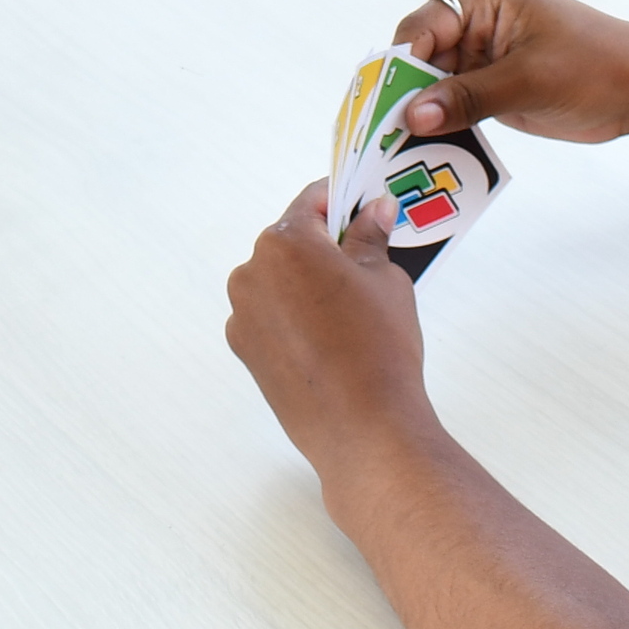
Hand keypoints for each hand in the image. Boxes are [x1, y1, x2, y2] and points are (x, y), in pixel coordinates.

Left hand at [224, 184, 433, 472]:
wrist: (362, 426)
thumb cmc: (378, 347)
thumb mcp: (386, 279)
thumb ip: (370, 237)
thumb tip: (374, 209)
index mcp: (286, 242)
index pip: (312, 203)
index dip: (340, 201)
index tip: (361, 206)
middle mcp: (252, 271)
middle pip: (290, 242)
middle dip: (323, 247)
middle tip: (363, 264)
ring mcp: (242, 312)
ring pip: (277, 281)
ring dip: (304, 284)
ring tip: (347, 311)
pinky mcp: (243, 348)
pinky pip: (268, 316)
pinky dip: (291, 317)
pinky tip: (326, 340)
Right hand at [391, 0, 628, 146]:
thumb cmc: (594, 65)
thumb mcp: (528, 81)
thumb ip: (468, 97)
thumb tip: (412, 116)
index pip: (420, 28)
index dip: (398, 67)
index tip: (382, 108)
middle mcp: (471, 20)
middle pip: (417, 57)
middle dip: (403, 96)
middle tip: (383, 139)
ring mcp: (477, 54)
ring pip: (428, 85)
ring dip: (418, 116)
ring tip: (398, 153)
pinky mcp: (486, 84)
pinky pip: (450, 105)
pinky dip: (440, 127)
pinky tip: (425, 153)